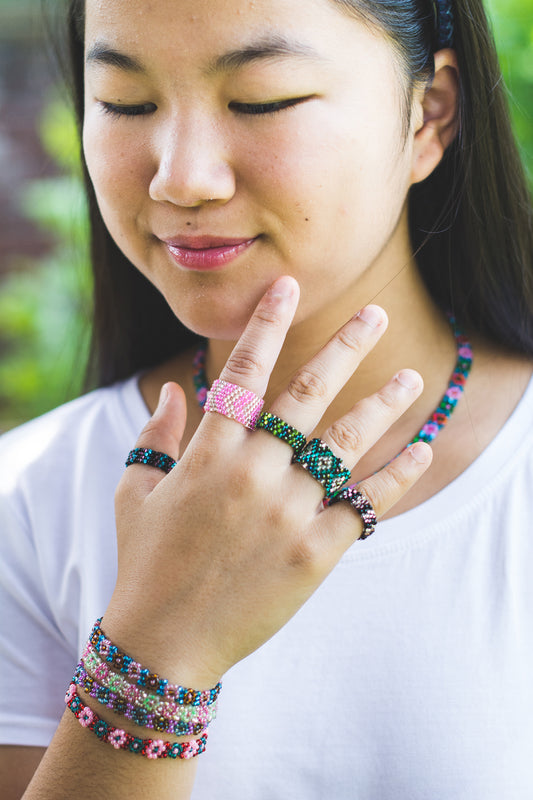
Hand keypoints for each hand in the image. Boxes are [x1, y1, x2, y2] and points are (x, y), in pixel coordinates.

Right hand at [106, 276, 430, 687]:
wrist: (166, 641)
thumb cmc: (145, 564)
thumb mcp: (134, 494)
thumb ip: (152, 438)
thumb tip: (171, 391)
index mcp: (208, 453)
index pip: (242, 372)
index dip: (267, 324)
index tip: (288, 287)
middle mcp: (253, 472)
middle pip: (308, 394)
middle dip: (346, 348)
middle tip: (376, 314)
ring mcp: (288, 511)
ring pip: (346, 442)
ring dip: (384, 405)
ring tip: (414, 378)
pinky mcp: (317, 551)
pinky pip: (366, 503)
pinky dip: (398, 475)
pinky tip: (423, 448)